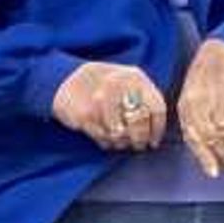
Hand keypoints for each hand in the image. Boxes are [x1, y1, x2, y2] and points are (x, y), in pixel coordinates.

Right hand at [54, 60, 169, 152]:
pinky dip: (108, 143)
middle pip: (139, 122)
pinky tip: (108, 141)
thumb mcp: (128, 81)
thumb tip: (156, 129)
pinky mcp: (85, 115)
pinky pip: (104, 137)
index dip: (157, 129)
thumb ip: (144, 98)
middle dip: (140, 139)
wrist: (66, 79)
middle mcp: (120, 86)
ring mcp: (101, 100)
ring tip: (122, 143)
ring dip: (123, 143)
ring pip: (121, 133)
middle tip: (138, 145)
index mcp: (135, 77)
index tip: (154, 142)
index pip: (157, 107)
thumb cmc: (104, 84)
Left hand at [175, 38, 223, 175]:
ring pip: (222, 127)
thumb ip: (199, 118)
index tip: (214, 172)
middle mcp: (198, 101)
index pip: (192, 135)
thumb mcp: (198, 96)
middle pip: (209, 135)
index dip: (203, 156)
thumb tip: (208, 144)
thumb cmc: (211, 73)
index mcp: (187, 105)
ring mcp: (215, 93)